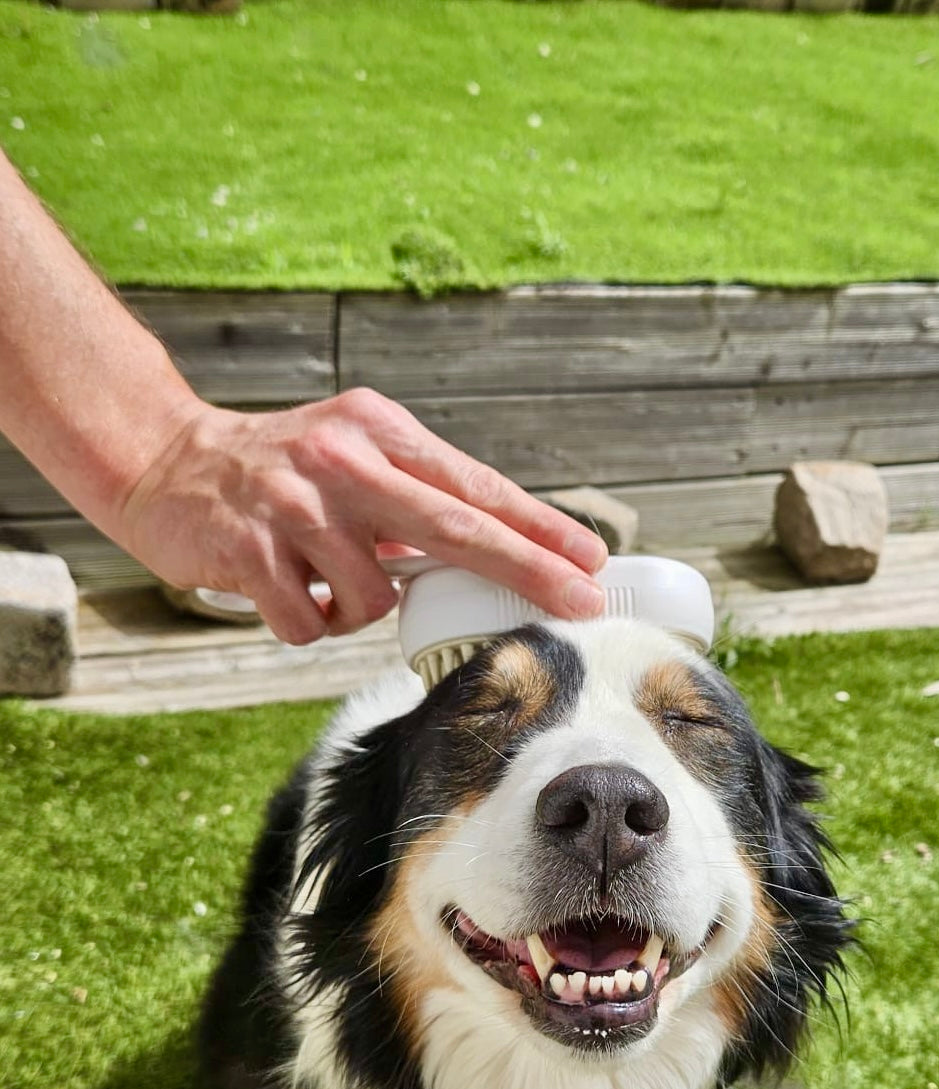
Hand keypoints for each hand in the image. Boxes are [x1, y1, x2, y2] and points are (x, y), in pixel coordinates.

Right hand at [118, 389, 607, 644]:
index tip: (591, 558)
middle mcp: (343, 459)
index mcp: (380, 431)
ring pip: (372, 598)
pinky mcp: (248, 550)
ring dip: (354, 609)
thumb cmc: (278, 471)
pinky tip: (281, 591)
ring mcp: (295, 505)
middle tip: (579, 598)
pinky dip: (305, 624)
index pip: (474, 484)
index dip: (538, 526)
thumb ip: (416, 498)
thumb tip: (500, 552)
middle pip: (454, 525)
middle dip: (525, 568)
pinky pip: (309, 623)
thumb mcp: (353, 456)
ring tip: (319, 578)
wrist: (163, 461)